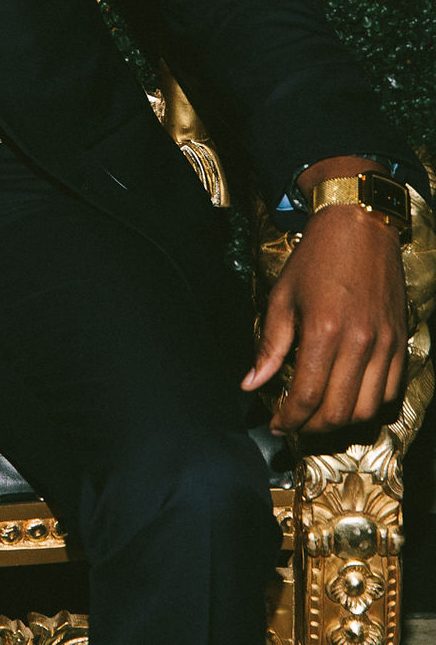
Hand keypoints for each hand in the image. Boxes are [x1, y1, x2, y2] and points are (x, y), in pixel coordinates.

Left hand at [242, 202, 407, 433]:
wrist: (360, 225)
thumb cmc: (316, 258)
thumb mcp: (283, 296)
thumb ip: (270, 346)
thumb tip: (251, 384)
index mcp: (324, 330)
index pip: (307, 396)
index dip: (289, 418)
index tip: (277, 424)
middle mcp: (359, 342)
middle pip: (338, 411)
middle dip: (312, 427)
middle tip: (295, 425)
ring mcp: (385, 344)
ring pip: (367, 409)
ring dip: (341, 423)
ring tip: (319, 418)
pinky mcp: (400, 342)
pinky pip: (390, 391)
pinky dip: (370, 406)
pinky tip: (349, 400)